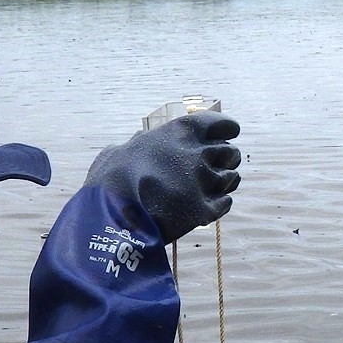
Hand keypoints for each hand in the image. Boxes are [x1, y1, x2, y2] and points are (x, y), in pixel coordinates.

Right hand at [84, 111, 240, 243]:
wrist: (111, 218)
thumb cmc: (109, 181)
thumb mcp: (118, 151)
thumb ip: (137, 143)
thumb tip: (139, 140)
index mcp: (181, 132)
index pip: (222, 125)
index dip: (226, 130)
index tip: (229, 134)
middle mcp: (198, 153)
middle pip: (231, 152)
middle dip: (226, 160)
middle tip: (216, 167)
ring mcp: (203, 182)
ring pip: (232, 178)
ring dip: (224, 182)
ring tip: (210, 188)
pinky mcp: (204, 210)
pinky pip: (225, 203)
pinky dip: (218, 204)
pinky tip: (204, 206)